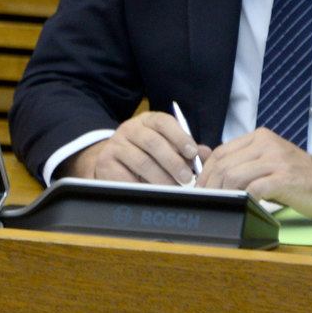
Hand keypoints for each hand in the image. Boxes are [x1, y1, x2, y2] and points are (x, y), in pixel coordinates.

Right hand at [72, 112, 210, 186]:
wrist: (111, 160)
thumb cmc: (145, 154)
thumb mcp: (166, 147)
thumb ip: (186, 150)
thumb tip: (206, 154)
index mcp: (147, 121)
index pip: (164, 123)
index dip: (180, 137)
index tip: (192, 153)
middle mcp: (129, 129)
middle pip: (153, 143)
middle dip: (173, 162)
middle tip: (187, 178)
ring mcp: (115, 145)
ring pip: (142, 162)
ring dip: (161, 178)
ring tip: (173, 188)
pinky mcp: (106, 163)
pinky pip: (127, 176)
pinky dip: (142, 186)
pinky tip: (152, 192)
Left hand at [198, 128, 311, 217]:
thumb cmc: (296, 176)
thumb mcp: (267, 162)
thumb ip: (243, 162)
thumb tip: (209, 172)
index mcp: (259, 138)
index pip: (220, 152)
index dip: (205, 173)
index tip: (199, 189)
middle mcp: (266, 144)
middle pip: (224, 165)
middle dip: (210, 187)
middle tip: (207, 201)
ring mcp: (276, 160)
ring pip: (235, 176)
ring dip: (224, 194)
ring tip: (223, 205)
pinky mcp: (285, 178)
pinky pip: (253, 189)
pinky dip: (243, 199)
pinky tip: (244, 206)